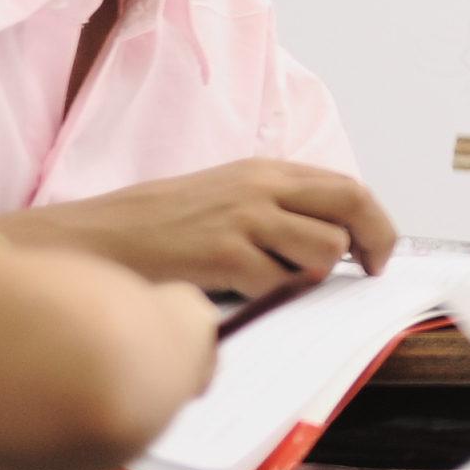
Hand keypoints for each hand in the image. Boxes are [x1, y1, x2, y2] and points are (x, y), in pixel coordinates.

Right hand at [0, 161, 399, 290]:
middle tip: (371, 270)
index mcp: (263, 171)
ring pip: (324, 250)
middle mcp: (260, 187)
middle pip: (353, 204)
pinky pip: (277, 282)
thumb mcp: (221, 199)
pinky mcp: (224, 253)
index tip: (377, 252)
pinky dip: (267, 297)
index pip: (347, 187)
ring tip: (269, 282)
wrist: (92, 241)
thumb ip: (272, 210)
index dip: (375, 222)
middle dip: (375, 241)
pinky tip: (233, 294)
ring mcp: (243, 218)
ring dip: (311, 275)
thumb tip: (330, 239)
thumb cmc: (153, 228)